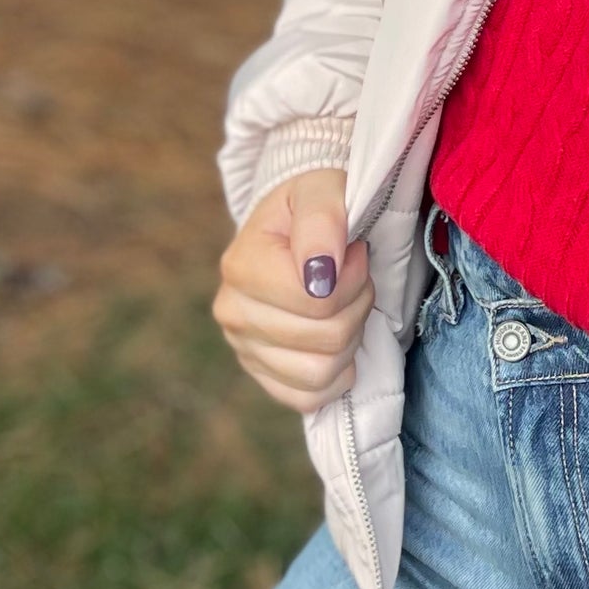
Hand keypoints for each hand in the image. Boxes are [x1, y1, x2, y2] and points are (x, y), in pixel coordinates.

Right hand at [212, 167, 371, 412]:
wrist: (300, 224)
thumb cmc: (317, 203)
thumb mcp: (323, 190)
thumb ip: (323, 220)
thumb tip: (320, 270)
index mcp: (240, 266)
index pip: (319, 301)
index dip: (354, 277)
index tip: (354, 251)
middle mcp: (232, 312)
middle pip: (326, 338)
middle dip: (356, 305)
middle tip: (354, 276)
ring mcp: (244, 349)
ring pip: (321, 372)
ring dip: (351, 337)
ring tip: (344, 303)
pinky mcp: (263, 375)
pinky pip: (309, 398)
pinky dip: (336, 373)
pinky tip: (337, 339)